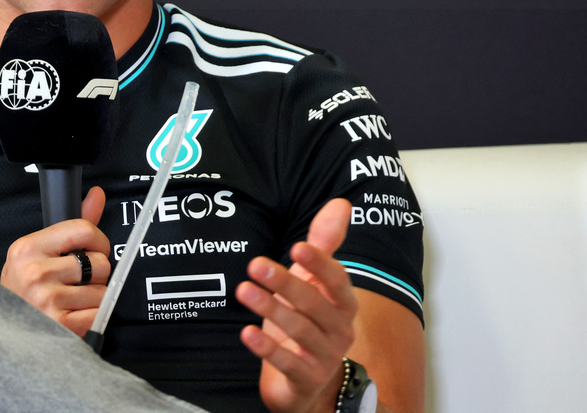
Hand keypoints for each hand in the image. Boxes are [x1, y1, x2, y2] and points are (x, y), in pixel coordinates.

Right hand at [0, 186, 110, 334]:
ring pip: (102, 291)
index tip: (93, 250)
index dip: (98, 241)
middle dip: (95, 273)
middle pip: (99, 263)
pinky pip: (99, 313)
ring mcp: (47, 299)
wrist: (6, 330)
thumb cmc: (25, 289)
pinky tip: (73, 315)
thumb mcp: (39, 253)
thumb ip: (73, 225)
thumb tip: (97, 194)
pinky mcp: (60, 325)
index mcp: (28, 248)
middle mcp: (35, 272)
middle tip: (76, 280)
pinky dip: (92, 316)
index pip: (83, 229)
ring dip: (93, 297)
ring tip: (71, 299)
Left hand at [236, 198, 358, 412]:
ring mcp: (324, 356)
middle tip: (255, 265)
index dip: (320, 263)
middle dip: (285, 283)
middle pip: (314, 303)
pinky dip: (267, 348)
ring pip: (299, 331)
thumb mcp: (314, 281)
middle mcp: (338, 329)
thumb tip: (340, 204)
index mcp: (342, 303)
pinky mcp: (306, 379)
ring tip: (243, 291)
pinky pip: (288, 364)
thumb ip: (325, 244)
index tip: (297, 246)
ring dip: (270, 309)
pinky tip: (247, 332)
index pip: (338, 280)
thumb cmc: (310, 321)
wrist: (309, 381)